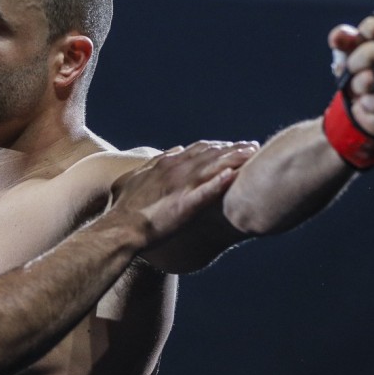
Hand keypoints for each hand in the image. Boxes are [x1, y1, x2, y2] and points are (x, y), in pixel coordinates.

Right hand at [110, 141, 255, 245]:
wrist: (120, 228)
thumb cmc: (122, 208)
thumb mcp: (132, 179)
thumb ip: (151, 163)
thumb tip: (171, 151)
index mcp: (165, 164)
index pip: (197, 149)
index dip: (215, 146)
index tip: (231, 146)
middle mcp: (175, 170)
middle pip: (210, 154)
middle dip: (232, 148)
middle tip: (252, 146)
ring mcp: (181, 186)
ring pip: (213, 167)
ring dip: (235, 159)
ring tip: (253, 154)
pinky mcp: (186, 204)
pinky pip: (208, 191)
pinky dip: (222, 182)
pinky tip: (236, 175)